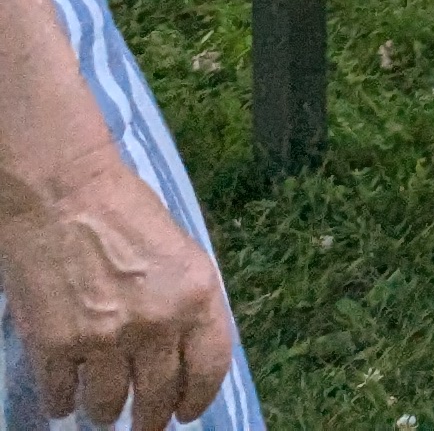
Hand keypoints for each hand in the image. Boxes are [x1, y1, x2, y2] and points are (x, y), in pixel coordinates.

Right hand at [0, 146, 239, 430]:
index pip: (209, 368)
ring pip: (107, 404)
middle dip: (150, 419)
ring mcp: (102, 339)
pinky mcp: (54, 345)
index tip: (186, 413)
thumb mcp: (182, 254)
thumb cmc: (127, 212)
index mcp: (197, 296)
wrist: (63, 195)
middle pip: (157, 397)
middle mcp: (155, 324)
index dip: (198, 398)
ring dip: (105, 411)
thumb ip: (187, 304)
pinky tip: (65, 397)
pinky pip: (61, 395)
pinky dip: (63, 401)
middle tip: (144, 425)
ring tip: (103, 408)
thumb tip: (183, 352)